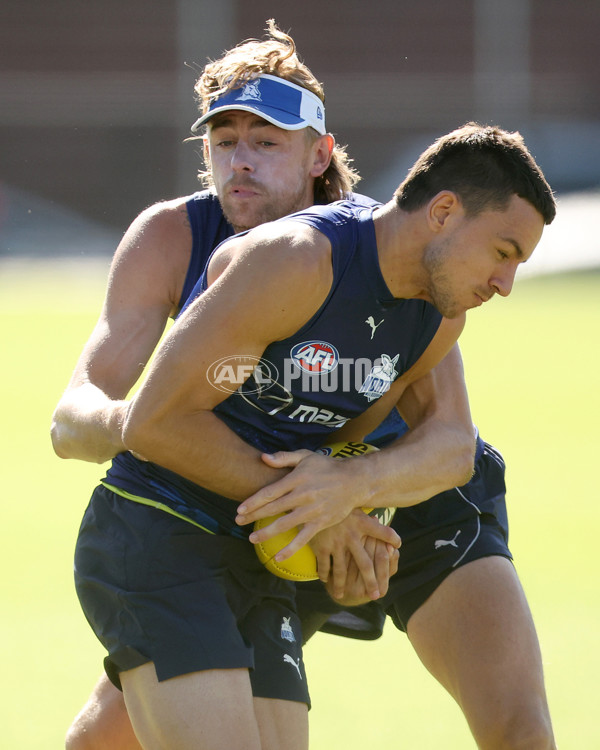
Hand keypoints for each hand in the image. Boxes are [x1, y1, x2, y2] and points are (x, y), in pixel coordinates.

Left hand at [237, 449, 374, 558]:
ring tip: (252, 538)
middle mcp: (303, 495)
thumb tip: (263, 458)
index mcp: (297, 479)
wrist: (354, 481)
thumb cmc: (327, 467)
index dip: (253, 502)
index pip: (270, 492)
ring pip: (285, 524)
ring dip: (267, 533)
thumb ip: (284, 458)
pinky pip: (303, 538)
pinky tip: (278, 557)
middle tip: (237, 522)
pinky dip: (291, 548)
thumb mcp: (306, 456)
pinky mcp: (321, 523)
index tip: (239, 510)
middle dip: (254, 516)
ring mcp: (312, 511)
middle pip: (273, 508)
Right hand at [310, 511, 400, 600]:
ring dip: (341, 585)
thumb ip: (370, 520)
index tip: (395, 551)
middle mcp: (351, 535)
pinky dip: (324, 574)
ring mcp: (336, 542)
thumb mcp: (355, 508)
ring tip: (341, 595)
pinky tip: (324, 580)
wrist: (312, 502)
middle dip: (371, 581)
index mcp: (362, 523)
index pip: (383, 533)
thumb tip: (384, 527)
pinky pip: (324, 565)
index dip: (391, 540)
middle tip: (375, 595)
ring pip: (342, 570)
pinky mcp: (321, 546)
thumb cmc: (337, 505)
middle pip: (364, 564)